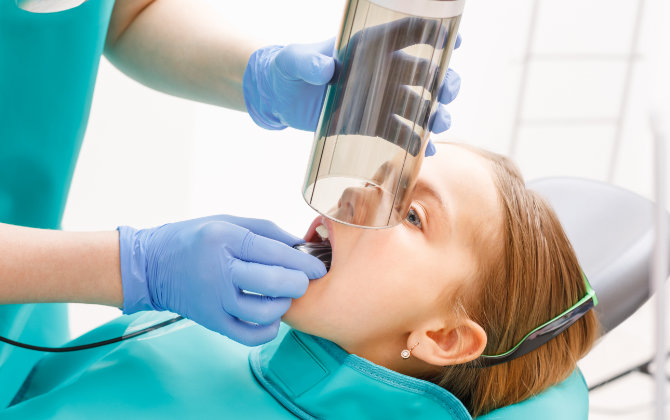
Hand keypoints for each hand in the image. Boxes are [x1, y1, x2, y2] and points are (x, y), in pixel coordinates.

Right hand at [118, 215, 325, 345]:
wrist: (150, 266)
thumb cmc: (193, 238)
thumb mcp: (227, 221)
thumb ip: (266, 231)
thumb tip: (299, 245)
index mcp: (225, 239)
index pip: (275, 252)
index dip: (303, 262)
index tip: (318, 268)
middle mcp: (219, 269)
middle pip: (273, 282)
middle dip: (298, 283)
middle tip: (302, 282)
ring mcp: (214, 299)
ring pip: (264, 311)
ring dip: (283, 305)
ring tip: (283, 297)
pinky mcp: (210, 321)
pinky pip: (248, 335)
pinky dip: (267, 330)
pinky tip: (270, 317)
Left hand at [243, 27, 460, 156]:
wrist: (282, 99)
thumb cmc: (289, 70)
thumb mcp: (293, 61)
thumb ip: (307, 62)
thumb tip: (326, 68)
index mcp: (368, 46)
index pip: (406, 34)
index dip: (432, 34)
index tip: (453, 41)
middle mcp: (382, 70)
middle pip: (424, 73)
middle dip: (442, 82)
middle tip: (446, 93)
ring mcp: (381, 98)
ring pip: (419, 105)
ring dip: (435, 114)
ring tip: (439, 125)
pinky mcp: (374, 124)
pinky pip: (401, 132)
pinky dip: (416, 142)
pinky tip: (426, 151)